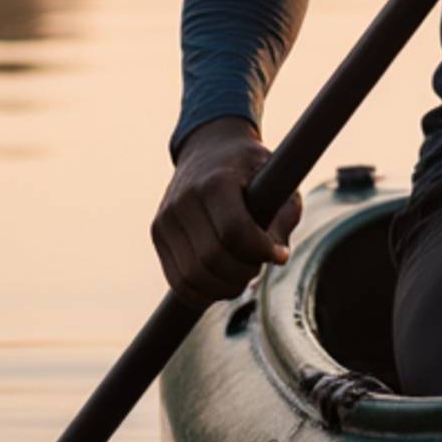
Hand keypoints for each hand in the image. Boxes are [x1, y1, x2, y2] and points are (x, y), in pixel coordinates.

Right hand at [152, 117, 303, 309]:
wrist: (209, 148)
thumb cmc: (251, 170)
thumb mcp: (278, 182)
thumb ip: (283, 219)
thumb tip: (276, 258)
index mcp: (216, 181)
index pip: (235, 232)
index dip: (261, 251)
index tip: (279, 254)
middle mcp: (184, 199)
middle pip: (212, 259)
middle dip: (244, 273)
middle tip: (259, 265)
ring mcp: (165, 217)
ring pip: (192, 276)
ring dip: (224, 288)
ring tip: (243, 275)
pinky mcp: (158, 233)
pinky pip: (177, 280)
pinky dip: (202, 292)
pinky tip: (222, 284)